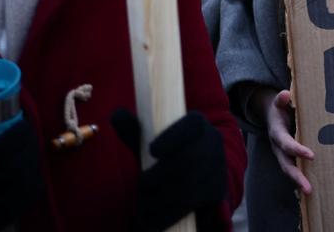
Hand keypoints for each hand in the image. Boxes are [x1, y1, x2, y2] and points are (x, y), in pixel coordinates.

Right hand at [0, 116, 42, 230]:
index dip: (16, 136)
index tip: (22, 123)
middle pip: (14, 167)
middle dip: (28, 146)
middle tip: (28, 133)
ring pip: (21, 187)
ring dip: (32, 165)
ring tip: (31, 151)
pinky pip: (17, 207)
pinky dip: (29, 189)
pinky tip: (30, 176)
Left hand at [111, 109, 227, 231]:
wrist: (198, 173)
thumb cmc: (168, 153)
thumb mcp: (152, 139)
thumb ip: (134, 129)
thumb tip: (116, 115)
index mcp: (197, 123)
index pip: (191, 125)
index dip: (173, 137)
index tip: (152, 150)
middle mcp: (213, 143)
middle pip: (189, 160)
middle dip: (160, 176)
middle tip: (141, 184)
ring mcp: (217, 168)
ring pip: (188, 187)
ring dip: (160, 199)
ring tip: (143, 202)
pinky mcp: (215, 193)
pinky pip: (191, 206)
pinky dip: (167, 215)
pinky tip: (151, 217)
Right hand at [253, 87, 312, 193]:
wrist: (272, 116)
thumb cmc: (279, 108)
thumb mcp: (278, 102)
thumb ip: (281, 99)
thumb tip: (285, 94)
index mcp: (276, 133)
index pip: (287, 144)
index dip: (297, 149)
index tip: (311, 155)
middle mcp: (278, 147)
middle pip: (286, 165)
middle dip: (296, 177)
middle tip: (308, 188)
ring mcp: (282, 155)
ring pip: (289, 171)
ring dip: (299, 182)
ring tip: (310, 192)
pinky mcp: (288, 158)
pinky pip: (294, 170)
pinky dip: (301, 179)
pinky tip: (313, 188)